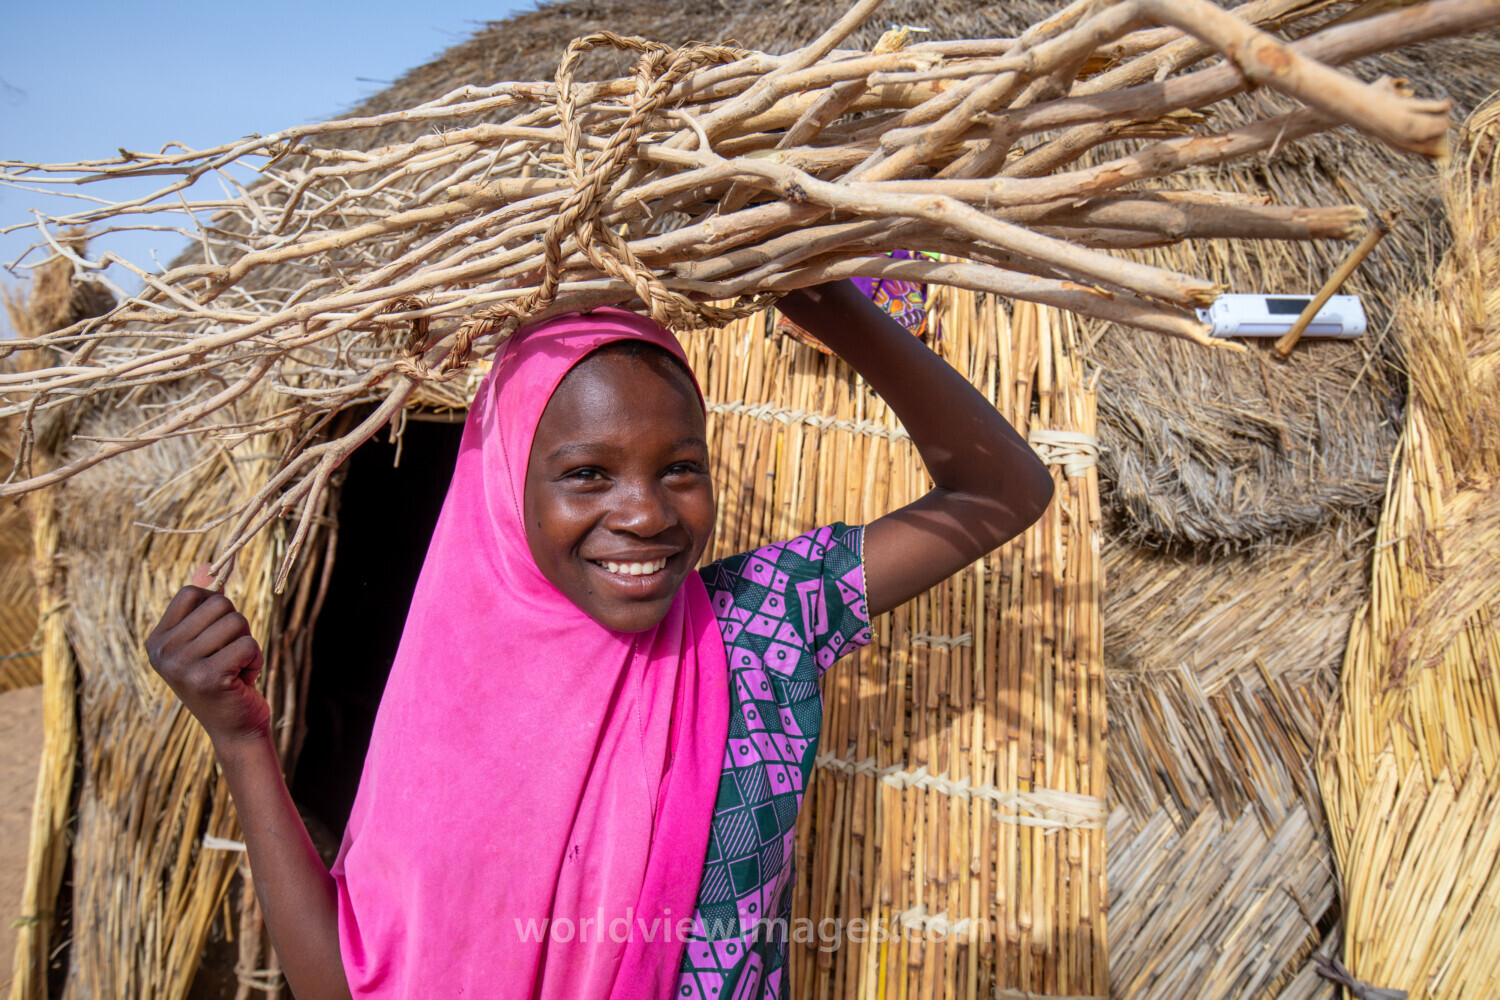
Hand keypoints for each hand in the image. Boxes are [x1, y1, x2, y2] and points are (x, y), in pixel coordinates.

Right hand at [146, 565, 269, 749]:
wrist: (236, 728)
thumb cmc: (226, 679)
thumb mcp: (209, 640)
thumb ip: (204, 604)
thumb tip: (207, 565)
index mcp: (156, 640)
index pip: (192, 592)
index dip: (217, 609)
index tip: (215, 641)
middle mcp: (162, 652)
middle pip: (220, 604)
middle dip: (238, 628)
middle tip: (230, 657)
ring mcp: (181, 666)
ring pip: (237, 622)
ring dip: (247, 645)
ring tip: (235, 670)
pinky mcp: (207, 678)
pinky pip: (248, 644)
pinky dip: (256, 660)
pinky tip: (242, 681)